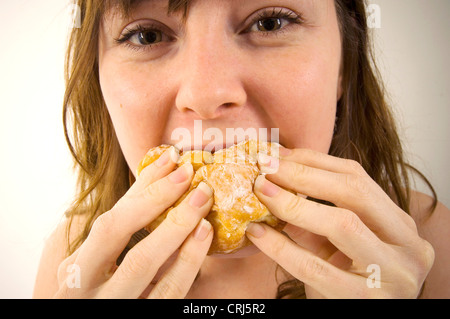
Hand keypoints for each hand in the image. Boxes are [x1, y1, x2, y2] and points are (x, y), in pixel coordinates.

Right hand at [55, 148, 213, 298]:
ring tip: (204, 204)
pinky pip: (170, 294)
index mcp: (76, 270)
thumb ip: (125, 221)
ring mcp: (117, 310)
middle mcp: (90, 293)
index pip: (111, 223)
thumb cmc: (97, 288)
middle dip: (161, 206)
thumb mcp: (99, 258)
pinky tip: (203, 238)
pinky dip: (188, 264)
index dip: (145, 190)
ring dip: (181, 233)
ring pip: (150, 272)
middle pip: (125, 243)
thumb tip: (161, 172)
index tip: (173, 161)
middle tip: (194, 179)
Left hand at [247, 148, 433, 297]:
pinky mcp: (366, 300)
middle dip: (304, 175)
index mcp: (400, 225)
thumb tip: (274, 175)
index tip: (277, 155)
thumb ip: (314, 212)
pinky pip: (315, 267)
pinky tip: (258, 233)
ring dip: (293, 204)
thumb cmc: (346, 281)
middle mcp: (407, 245)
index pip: (358, 178)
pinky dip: (281, 247)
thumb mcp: (337, 244)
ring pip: (342, 224)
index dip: (313, 162)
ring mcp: (393, 274)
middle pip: (354, 193)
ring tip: (261, 192)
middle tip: (265, 168)